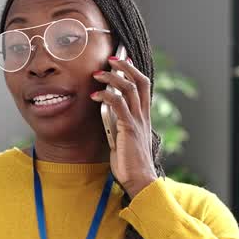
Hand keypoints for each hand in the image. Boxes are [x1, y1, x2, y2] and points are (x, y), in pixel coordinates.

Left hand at [92, 56, 158, 197]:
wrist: (140, 180)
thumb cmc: (130, 164)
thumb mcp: (123, 138)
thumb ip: (118, 124)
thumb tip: (106, 112)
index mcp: (143, 117)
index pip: (143, 86)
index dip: (134, 71)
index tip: (123, 60)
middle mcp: (143, 115)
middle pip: (139, 81)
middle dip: (125, 66)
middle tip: (110, 58)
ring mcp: (137, 121)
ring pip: (129, 88)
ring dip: (112, 78)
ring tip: (97, 74)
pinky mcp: (129, 128)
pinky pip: (118, 104)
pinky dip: (106, 96)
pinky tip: (95, 95)